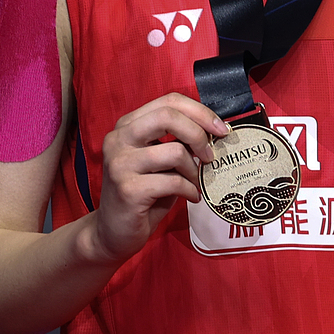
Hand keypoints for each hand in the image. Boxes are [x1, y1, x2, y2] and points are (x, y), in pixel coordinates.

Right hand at [85, 92, 228, 265]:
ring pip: (174, 151)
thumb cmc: (143, 194)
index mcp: (127, 126)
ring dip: (193, 169)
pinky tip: (191, 197)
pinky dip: (190, 190)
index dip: (199, 112)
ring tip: (195, 182)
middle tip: (210, 154)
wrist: (113, 232)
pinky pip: (173, 182)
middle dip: (198, 133)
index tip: (220, 128)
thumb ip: (178, 143)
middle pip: (167, 116)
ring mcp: (120, 163)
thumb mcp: (160, 162)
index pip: (168, 102)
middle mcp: (118, 139)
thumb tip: (213, 132)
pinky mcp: (128, 189)